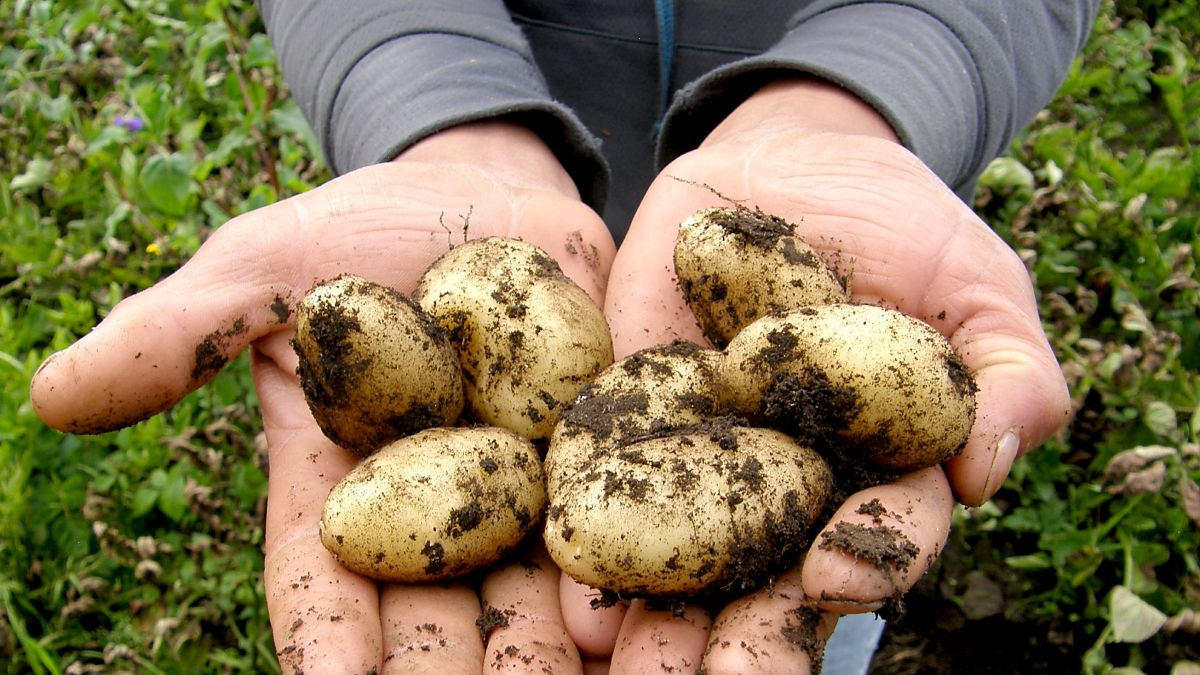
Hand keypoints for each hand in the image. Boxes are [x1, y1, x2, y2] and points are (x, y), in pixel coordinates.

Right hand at [31, 121, 616, 673]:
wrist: (480, 190)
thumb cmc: (354, 232)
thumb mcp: (259, 269)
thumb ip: (177, 334)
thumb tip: (50, 396)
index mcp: (345, 489)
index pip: (325, 585)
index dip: (329, 643)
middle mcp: (439, 511)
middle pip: (441, 615)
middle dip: (453, 674)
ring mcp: (527, 487)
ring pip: (538, 593)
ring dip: (554, 655)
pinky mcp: (605, 449)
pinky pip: (622, 519)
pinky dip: (633, 575)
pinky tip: (649, 622)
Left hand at [559, 80, 1069, 672]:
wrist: (788, 163)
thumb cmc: (904, 225)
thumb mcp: (975, 282)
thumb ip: (1008, 371)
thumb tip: (990, 467)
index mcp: (879, 472)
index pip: (880, 534)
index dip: (869, 558)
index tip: (837, 574)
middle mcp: (787, 485)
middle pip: (769, 575)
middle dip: (744, 632)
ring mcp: (703, 456)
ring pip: (680, 551)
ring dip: (650, 609)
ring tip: (612, 646)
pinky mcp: (629, 414)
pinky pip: (603, 473)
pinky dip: (583, 518)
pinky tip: (558, 566)